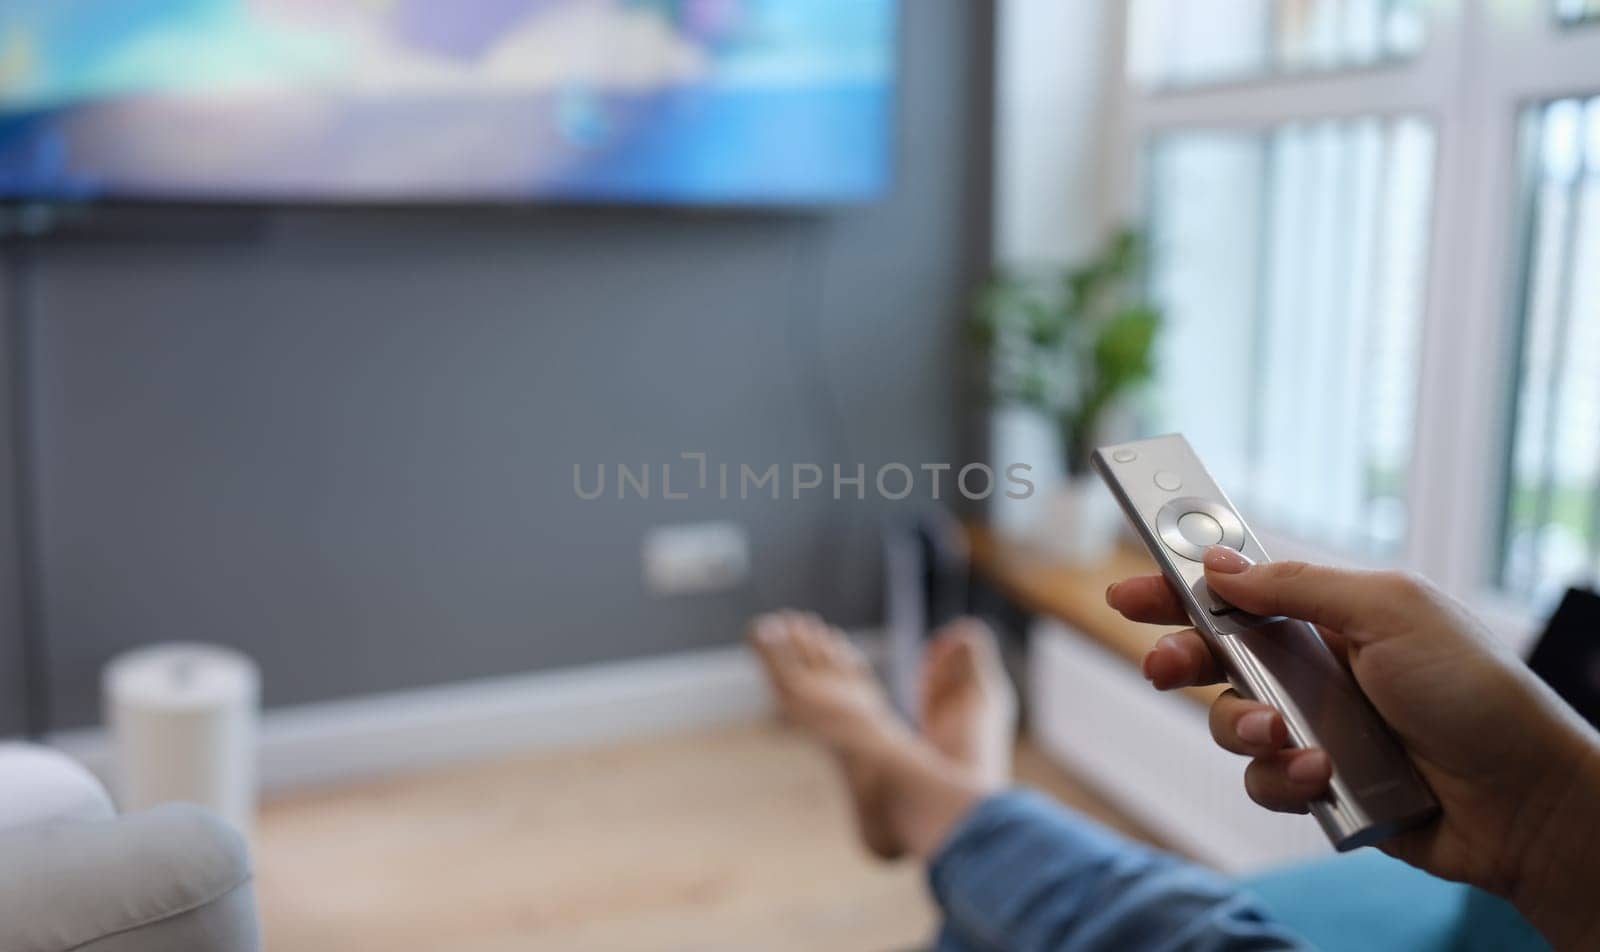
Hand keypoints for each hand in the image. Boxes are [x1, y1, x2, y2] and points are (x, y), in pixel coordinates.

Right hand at [1107, 547, 1599, 949]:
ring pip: (1230, 723)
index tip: (1129, 589)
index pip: (1237, 590)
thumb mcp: (1389, 611)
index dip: (1179, 586)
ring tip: (1284, 736)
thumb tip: (1222, 566)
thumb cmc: (1474, 692)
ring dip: (1243, 728)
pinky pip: (1263, 781)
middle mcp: (1314, 668)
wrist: (1525, 799)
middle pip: (1214, 655)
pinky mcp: (1318, 784)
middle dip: (1179, 657)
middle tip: (1163, 665)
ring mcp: (1314, 728)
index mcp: (1330, 614)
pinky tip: (1323, 774)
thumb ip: (1298, 587)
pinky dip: (1283, 778)